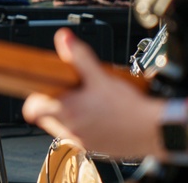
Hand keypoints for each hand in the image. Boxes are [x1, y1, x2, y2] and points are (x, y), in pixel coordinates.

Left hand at [22, 28, 162, 158]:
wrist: (155, 131)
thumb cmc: (129, 108)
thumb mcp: (101, 76)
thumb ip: (79, 56)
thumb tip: (65, 39)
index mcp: (67, 112)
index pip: (32, 110)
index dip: (33, 99)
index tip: (39, 92)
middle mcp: (71, 130)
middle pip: (47, 118)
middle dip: (54, 105)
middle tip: (68, 93)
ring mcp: (83, 142)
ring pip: (63, 127)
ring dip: (69, 115)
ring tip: (87, 103)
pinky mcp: (96, 149)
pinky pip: (80, 137)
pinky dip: (84, 126)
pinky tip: (99, 116)